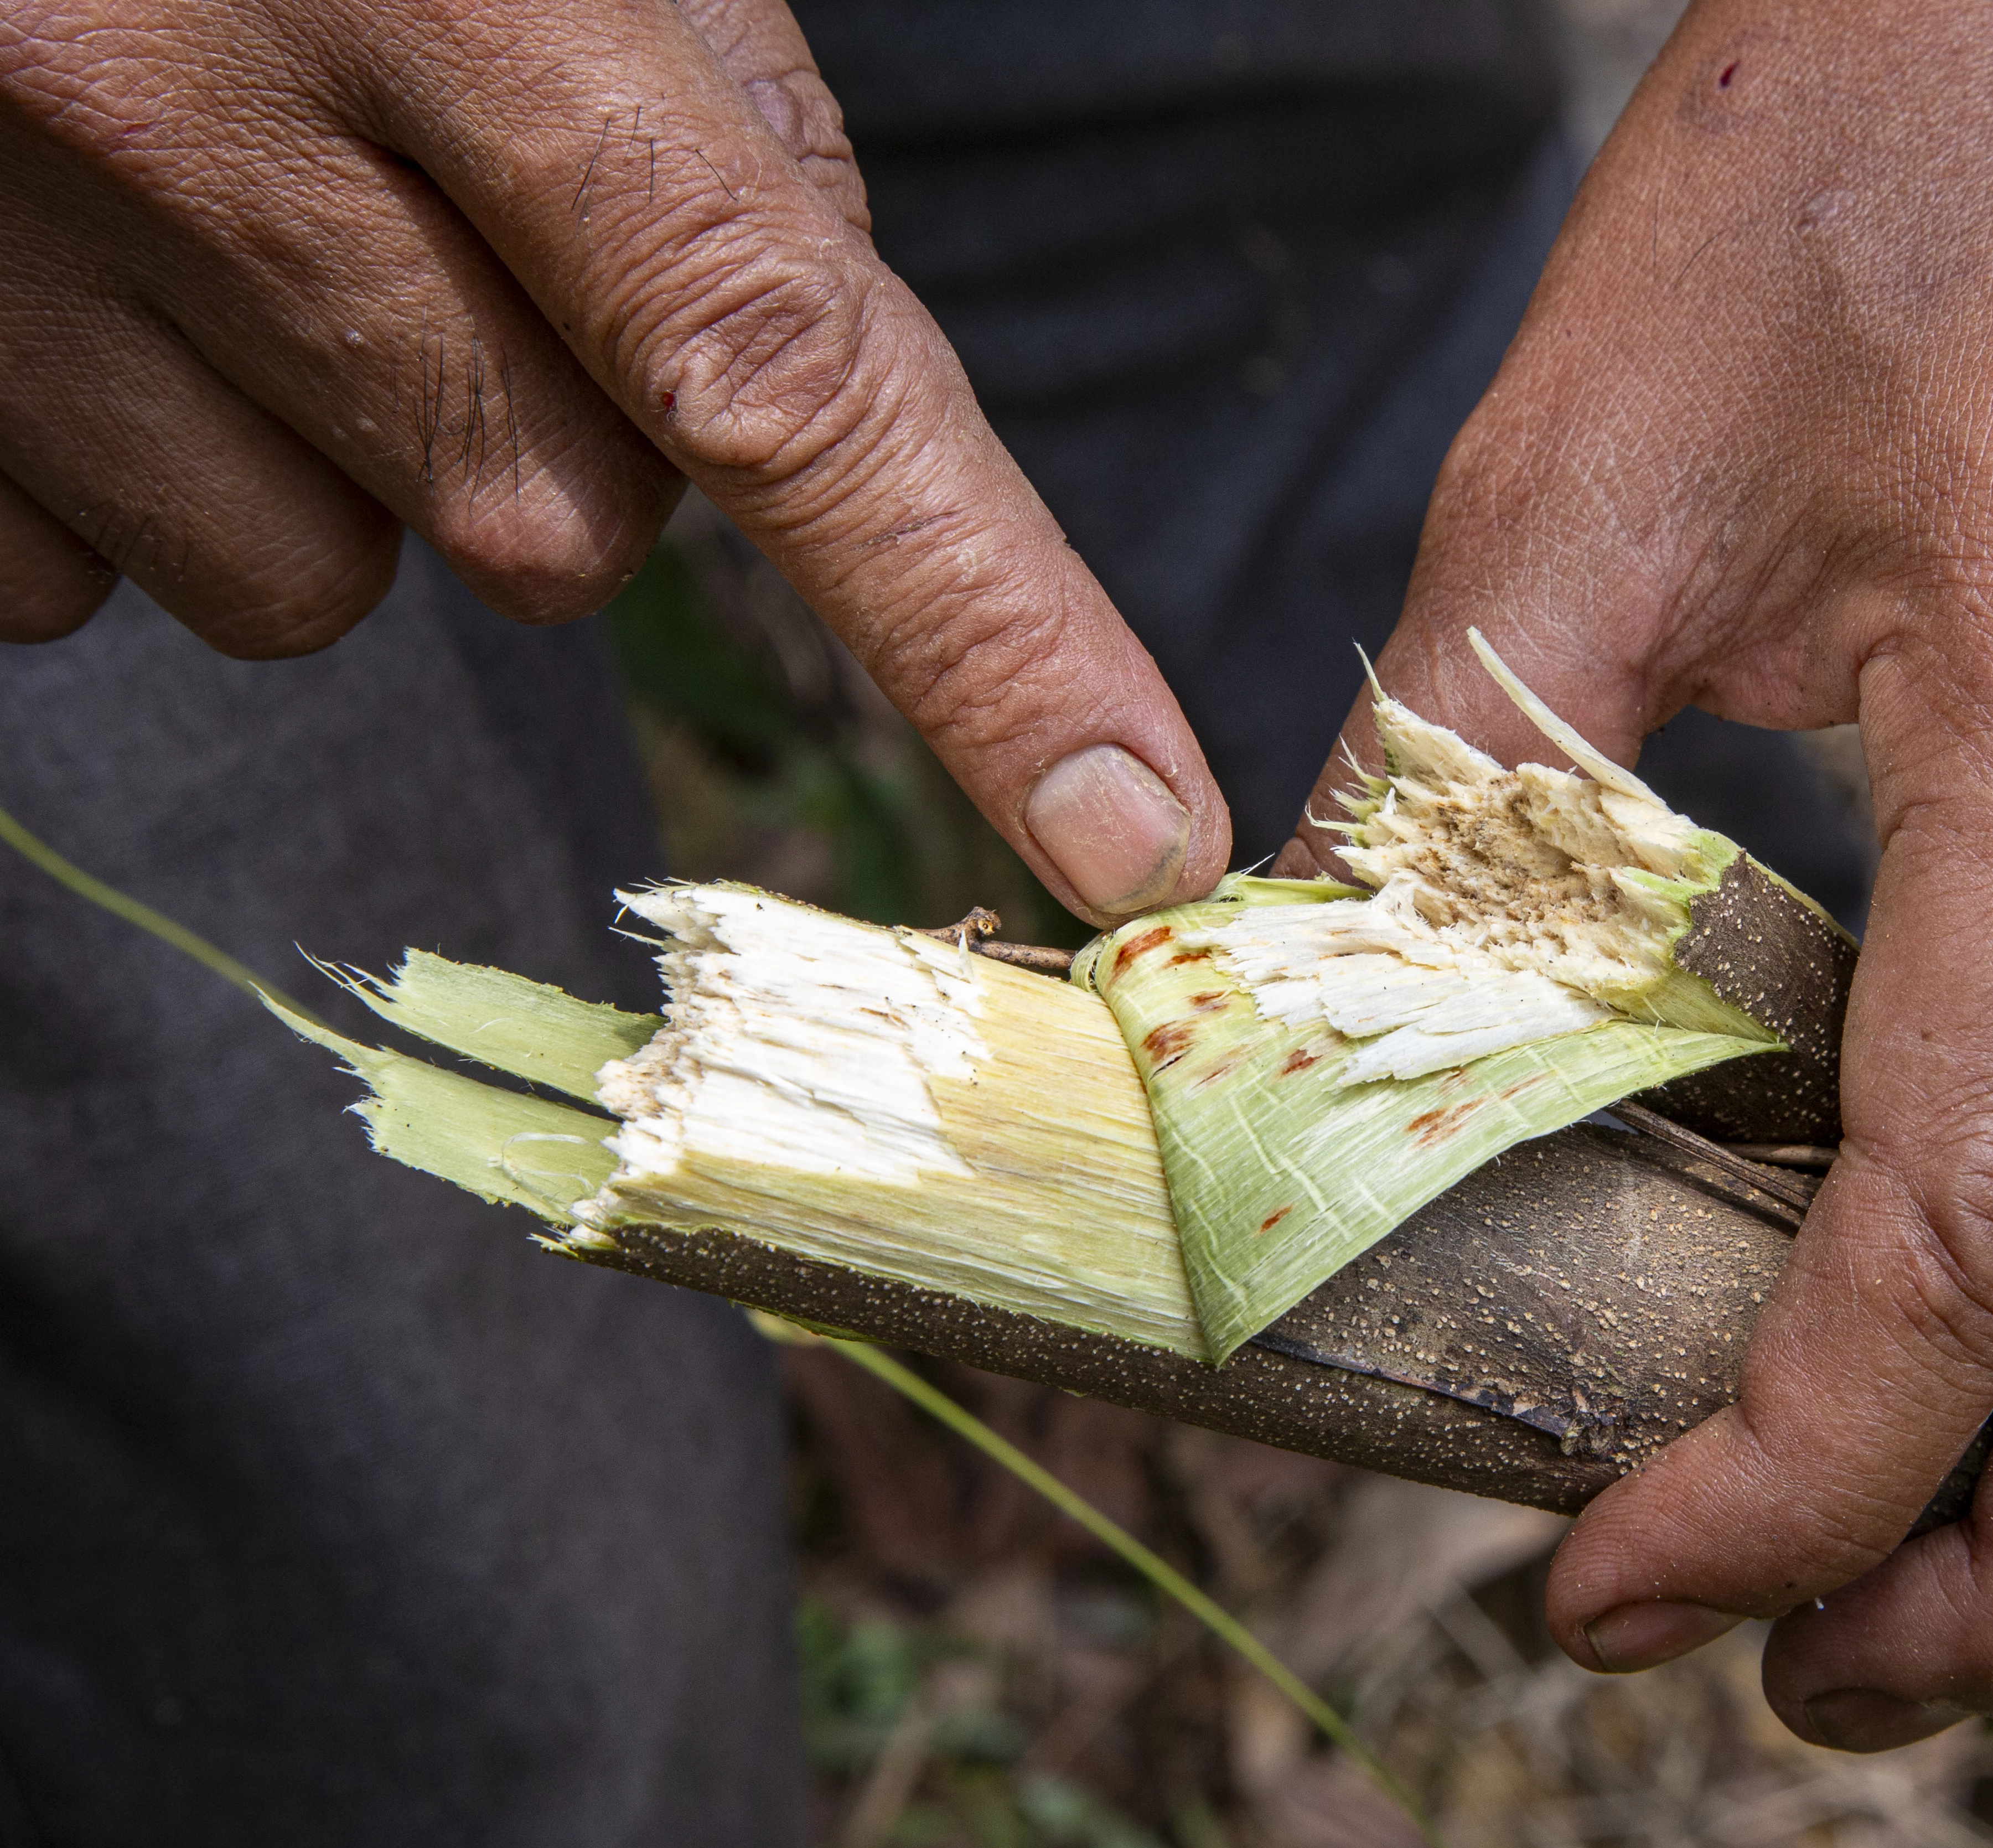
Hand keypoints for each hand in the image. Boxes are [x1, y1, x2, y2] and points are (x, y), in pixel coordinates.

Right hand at [0, 0, 1225, 920]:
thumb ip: (726, 130)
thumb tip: (810, 419)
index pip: (783, 375)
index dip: (982, 630)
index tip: (1131, 829)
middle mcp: (201, 124)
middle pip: (555, 530)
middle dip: (562, 435)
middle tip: (442, 227)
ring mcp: (1, 268)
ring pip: (327, 582)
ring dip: (344, 460)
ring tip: (241, 231)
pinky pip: (94, 581)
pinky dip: (144, 466)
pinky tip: (79, 274)